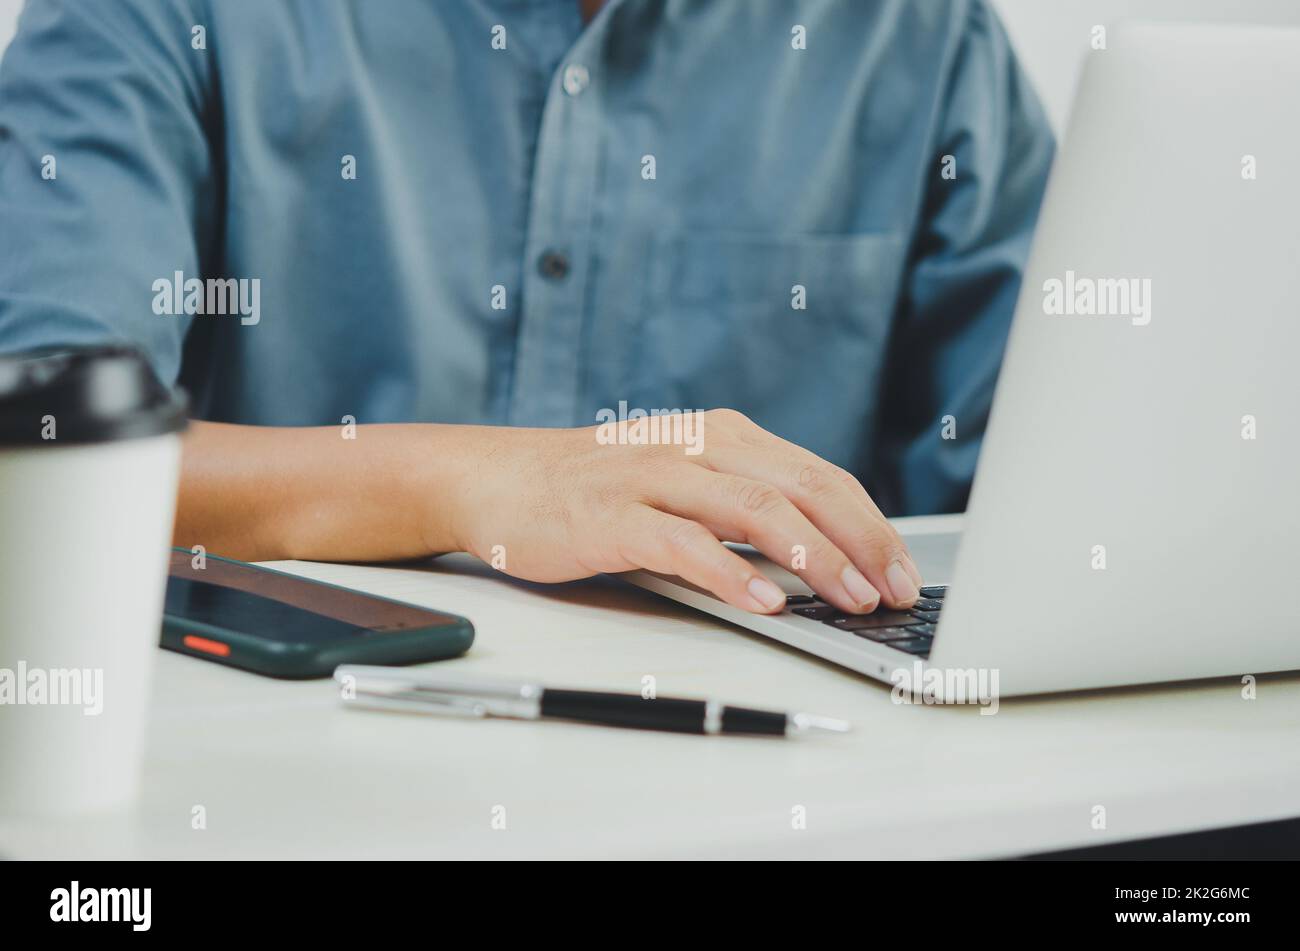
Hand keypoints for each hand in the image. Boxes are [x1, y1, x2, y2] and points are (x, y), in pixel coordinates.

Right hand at [447, 409, 922, 613]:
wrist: (498, 481)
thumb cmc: (596, 492)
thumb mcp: (682, 482)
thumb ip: (742, 507)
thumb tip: (822, 559)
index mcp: (723, 436)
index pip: (818, 476)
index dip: (870, 525)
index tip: (902, 572)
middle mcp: (696, 446)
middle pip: (801, 487)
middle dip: (860, 542)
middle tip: (894, 593)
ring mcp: (653, 476)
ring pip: (754, 508)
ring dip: (813, 556)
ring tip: (850, 598)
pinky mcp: (612, 514)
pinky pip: (683, 542)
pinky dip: (730, 572)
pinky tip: (761, 600)